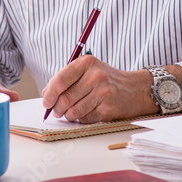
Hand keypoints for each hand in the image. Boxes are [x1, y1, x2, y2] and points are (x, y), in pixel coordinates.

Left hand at [41, 55, 155, 122]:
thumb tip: (46, 94)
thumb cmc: (106, 79)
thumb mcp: (87, 71)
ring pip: (74, 111)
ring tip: (70, 113)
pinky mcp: (109, 108)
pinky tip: (86, 113)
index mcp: (87, 63)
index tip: (46, 102)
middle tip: (56, 111)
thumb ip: (66, 79)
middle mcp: (96, 76)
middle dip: (57, 108)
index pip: (60, 80)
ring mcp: (103, 92)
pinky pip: (85, 118)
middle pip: (65, 98)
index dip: (49, 94)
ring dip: (68, 115)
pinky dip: (82, 119)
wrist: (136, 89)